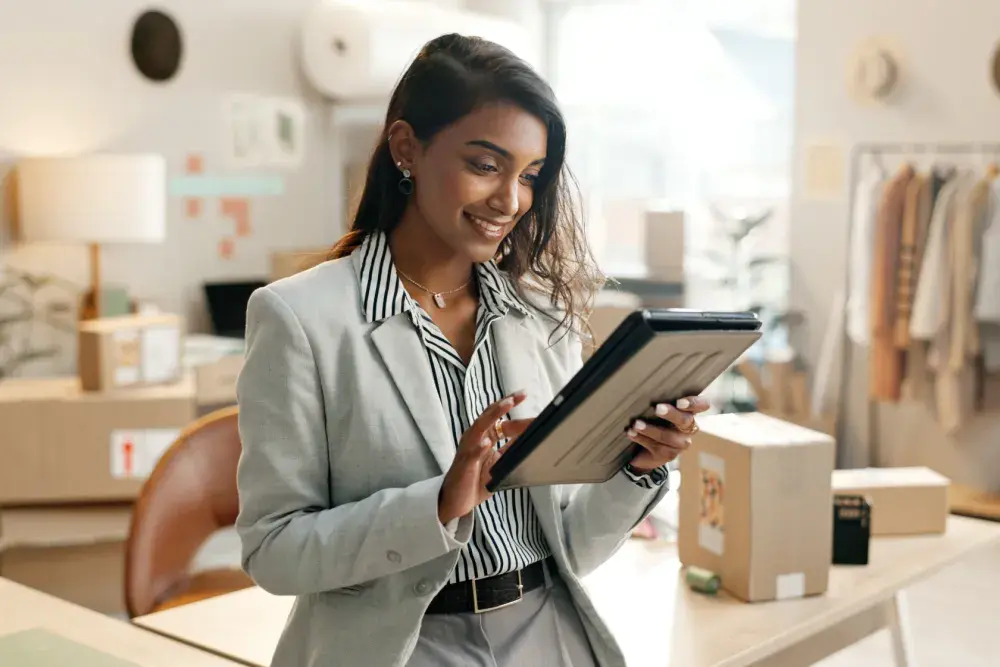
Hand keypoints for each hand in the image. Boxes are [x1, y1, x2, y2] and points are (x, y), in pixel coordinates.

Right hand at [438, 391, 532, 524]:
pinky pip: (472, 455)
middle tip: (520, 394)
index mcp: (482, 437)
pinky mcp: (464, 465)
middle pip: (489, 416)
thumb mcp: (498, 462)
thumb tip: (530, 437)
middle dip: (504, 403)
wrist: (455, 501)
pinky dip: (479, 448)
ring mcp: (468, 450)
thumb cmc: (475, 481)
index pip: (499, 418)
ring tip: (507, 404)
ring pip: (479, 428)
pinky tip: (487, 443)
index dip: (513, 408)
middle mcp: (474, 439)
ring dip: (493, 415)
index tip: (525, 396)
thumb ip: (510, 448)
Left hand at [627, 396, 710, 471]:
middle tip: (657, 408)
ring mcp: (680, 444)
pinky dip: (641, 438)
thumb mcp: (656, 410)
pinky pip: (656, 446)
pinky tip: (630, 433)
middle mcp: (688, 429)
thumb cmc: (651, 421)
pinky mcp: (668, 455)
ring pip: (668, 436)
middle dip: (671, 414)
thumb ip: (658, 400)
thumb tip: (645, 387)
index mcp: (688, 412)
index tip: (679, 402)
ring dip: (650, 429)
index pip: (701, 405)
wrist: (642, 452)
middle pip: (685, 420)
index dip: (694, 403)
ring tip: (636, 424)